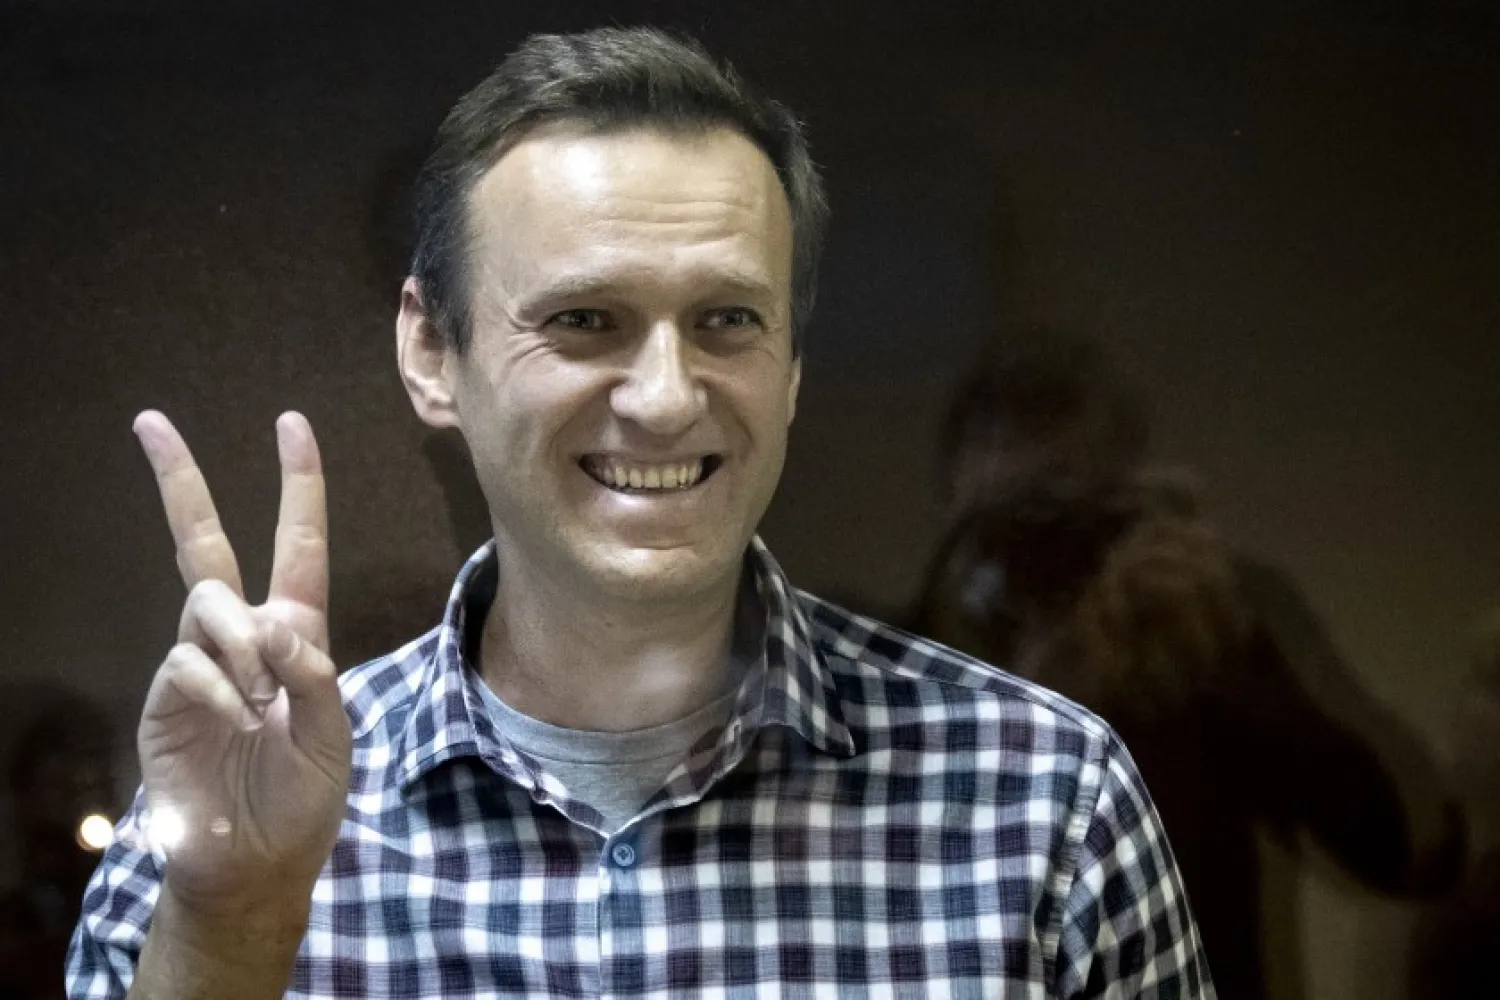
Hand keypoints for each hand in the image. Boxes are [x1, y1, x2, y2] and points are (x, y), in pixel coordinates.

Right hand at [132, 411, 350, 915]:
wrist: (256, 861)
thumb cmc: (301, 795)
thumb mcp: (332, 731)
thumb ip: (314, 672)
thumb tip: (272, 622)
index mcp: (295, 635)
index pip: (297, 546)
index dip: (299, 487)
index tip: (291, 425)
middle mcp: (241, 638)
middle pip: (205, 544)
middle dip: (182, 482)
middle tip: (152, 421)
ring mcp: (197, 664)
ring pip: (207, 601)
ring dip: (243, 641)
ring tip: (262, 699)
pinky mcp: (164, 699)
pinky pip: (187, 661)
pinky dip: (221, 686)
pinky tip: (240, 718)